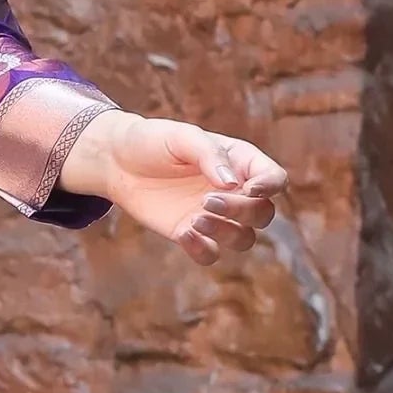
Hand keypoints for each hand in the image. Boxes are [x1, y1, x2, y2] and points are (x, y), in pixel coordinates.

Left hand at [57, 110, 288, 265]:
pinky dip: (202, 250)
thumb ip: (210, 155)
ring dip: (226, 234)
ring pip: (243, 239)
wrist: (118, 161)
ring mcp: (214, 216)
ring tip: (196, 219)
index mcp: (240, 162)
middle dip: (242, 212)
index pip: (274, 179)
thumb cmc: (154, 141)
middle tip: (207, 201)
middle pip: (263, 214)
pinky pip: (210, 255)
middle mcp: (234, 192)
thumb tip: (231, 184)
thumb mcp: (183, 137)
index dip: (270, 187)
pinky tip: (184, 233)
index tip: (249, 188)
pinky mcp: (190, 234)